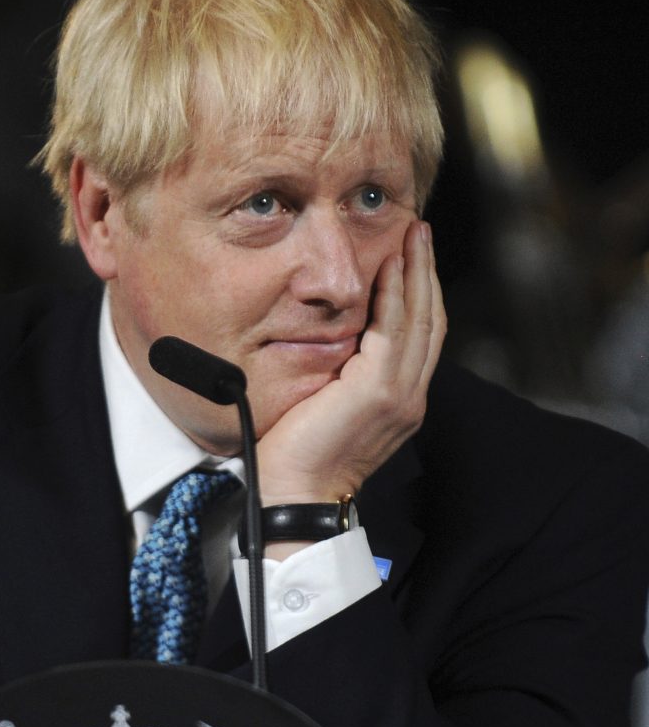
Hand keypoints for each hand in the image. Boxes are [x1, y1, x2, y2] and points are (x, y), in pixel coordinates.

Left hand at [256, 219, 444, 507]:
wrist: (294, 495)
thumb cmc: (298, 457)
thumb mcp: (328, 407)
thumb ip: (342, 375)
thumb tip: (335, 341)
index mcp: (399, 401)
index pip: (421, 337)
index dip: (421, 294)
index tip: (411, 257)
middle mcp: (408, 397)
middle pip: (431, 321)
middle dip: (427, 272)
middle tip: (419, 232)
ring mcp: (399, 395)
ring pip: (420, 320)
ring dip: (417, 272)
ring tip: (412, 235)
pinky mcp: (379, 392)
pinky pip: (394, 331)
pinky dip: (395, 295)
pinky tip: (388, 266)